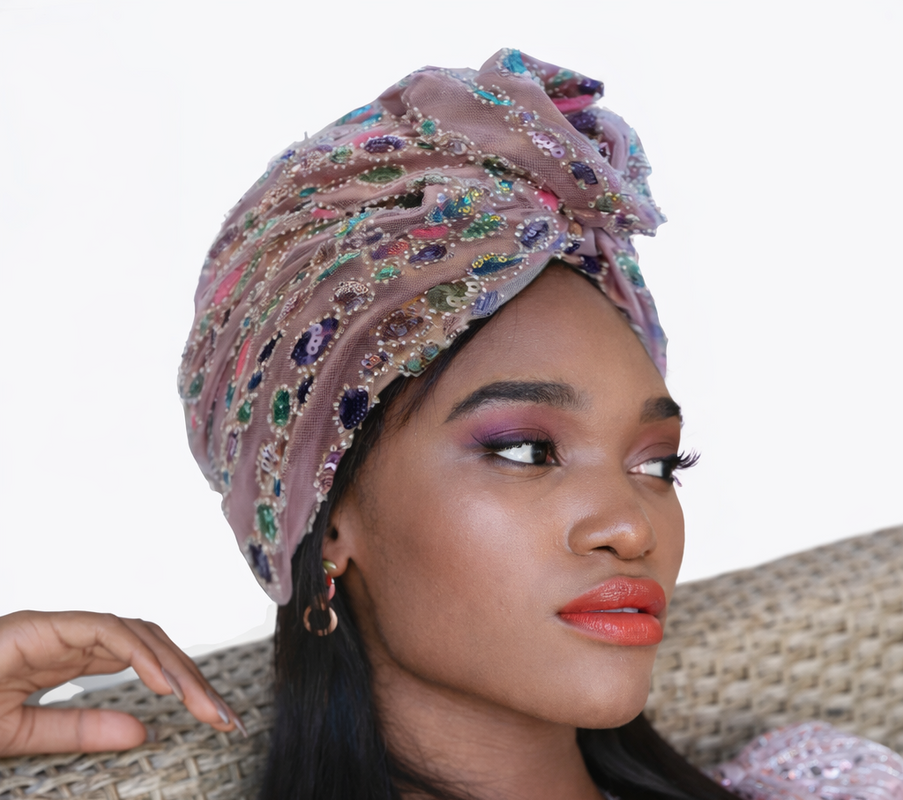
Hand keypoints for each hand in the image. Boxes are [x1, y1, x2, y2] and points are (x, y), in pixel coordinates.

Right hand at [0, 610, 246, 755]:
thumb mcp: (24, 733)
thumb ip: (81, 728)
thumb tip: (142, 728)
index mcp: (70, 657)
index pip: (145, 661)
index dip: (185, 685)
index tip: (217, 718)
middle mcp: (70, 637)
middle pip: (152, 645)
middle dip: (193, 678)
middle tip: (225, 717)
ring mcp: (57, 628)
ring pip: (137, 634)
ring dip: (176, 668)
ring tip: (204, 706)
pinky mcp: (41, 626)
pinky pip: (104, 632)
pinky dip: (138, 655)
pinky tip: (163, 685)